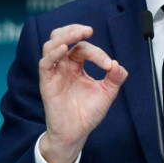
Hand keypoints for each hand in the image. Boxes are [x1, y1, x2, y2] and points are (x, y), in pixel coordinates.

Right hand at [38, 24, 127, 162]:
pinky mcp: (47, 83)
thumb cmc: (88, 113)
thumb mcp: (107, 92)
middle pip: (61, 37)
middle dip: (73, 30)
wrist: (77, 133)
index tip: (109, 66)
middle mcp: (63, 66)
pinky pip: (45, 64)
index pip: (83, 48)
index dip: (97, 53)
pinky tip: (63, 49)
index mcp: (76, 65)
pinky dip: (53, 54)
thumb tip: (118, 65)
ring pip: (51, 46)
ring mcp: (54, 73)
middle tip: (88, 30)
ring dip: (64, 36)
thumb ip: (115, 77)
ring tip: (78, 33)